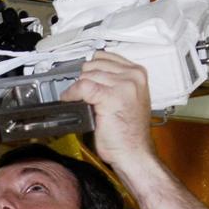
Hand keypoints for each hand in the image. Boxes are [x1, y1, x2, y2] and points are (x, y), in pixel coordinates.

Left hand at [60, 52, 154, 169]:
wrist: (133, 151)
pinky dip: (72, 94)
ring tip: (79, 100)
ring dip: (78, 88)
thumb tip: (91, 74)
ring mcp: (123, 85)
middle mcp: (133, 76)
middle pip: (94, 65)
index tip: (83, 77)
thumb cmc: (128, 131)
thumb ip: (115, 82)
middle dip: (84, 79)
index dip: (90, 68)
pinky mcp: (110, 97)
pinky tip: (71, 100)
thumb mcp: (127, 98)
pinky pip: (82, 87)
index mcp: (137, 73)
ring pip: (87, 75)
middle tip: (82, 94)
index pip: (105, 56)